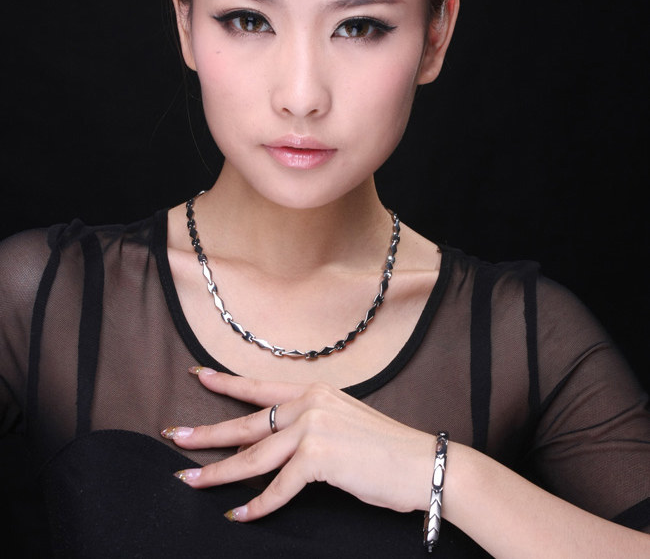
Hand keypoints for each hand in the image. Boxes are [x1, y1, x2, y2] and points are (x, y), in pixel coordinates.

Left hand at [161, 367, 434, 521]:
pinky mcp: (320, 458)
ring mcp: (313, 428)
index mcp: (315, 391)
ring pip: (254, 456)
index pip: (261, 387)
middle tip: (176, 436)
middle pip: (248, 423)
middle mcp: (310, 403)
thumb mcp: (343, 421)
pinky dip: (258, 504)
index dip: (226, 383)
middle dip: (208, 433)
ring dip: (218, 472)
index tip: (197, 374)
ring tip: (189, 479)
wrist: (423, 464)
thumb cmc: (385, 448)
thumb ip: (311, 423)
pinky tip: (238, 514)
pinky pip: (278, 487)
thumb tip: (279, 439)